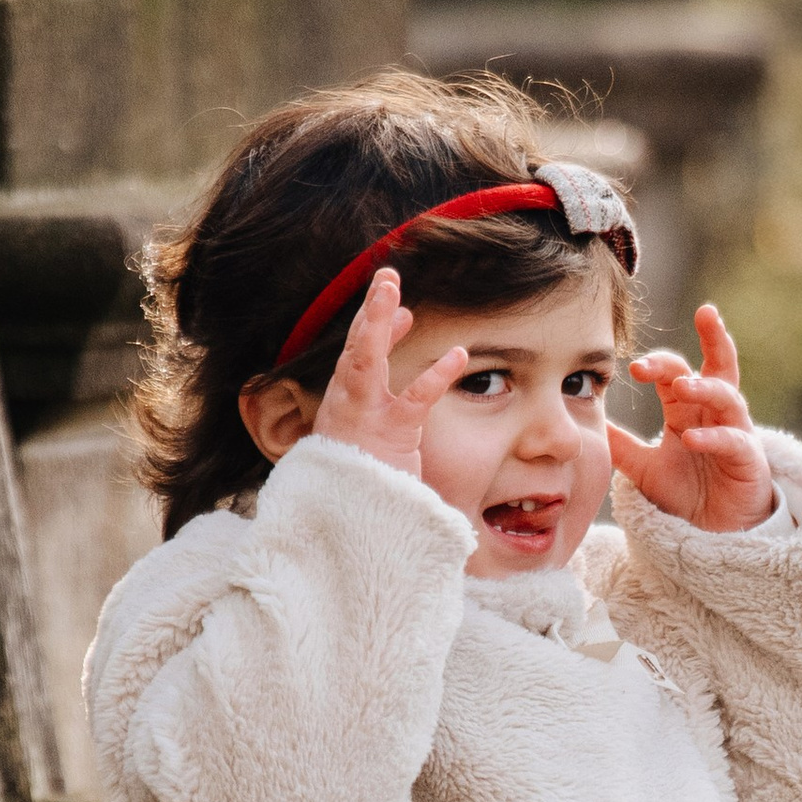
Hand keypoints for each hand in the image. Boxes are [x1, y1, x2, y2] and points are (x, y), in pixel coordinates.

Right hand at [307, 270, 468, 483]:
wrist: (348, 525)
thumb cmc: (362, 490)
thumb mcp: (365, 451)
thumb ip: (377, 422)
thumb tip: (394, 412)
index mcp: (342, 410)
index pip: (355, 358)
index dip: (370, 326)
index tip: (389, 299)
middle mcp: (346, 408)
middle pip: (354, 349)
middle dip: (368, 310)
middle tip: (386, 276)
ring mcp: (363, 419)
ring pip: (364, 360)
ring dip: (375, 321)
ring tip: (392, 290)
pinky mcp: (388, 436)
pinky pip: (414, 399)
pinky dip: (436, 375)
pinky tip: (459, 355)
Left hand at [608, 303, 775, 531]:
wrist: (716, 537)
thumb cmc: (688, 496)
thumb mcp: (644, 469)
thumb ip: (620, 445)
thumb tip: (585, 421)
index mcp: (688, 410)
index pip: (677, 372)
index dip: (657, 364)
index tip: (632, 366)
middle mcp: (715, 414)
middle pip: (719, 365)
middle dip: (716, 337)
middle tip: (705, 313)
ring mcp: (737, 434)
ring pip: (729, 397)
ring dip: (707, 387)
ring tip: (684, 385)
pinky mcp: (749, 462)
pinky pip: (735, 442)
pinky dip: (715, 437)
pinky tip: (693, 439)